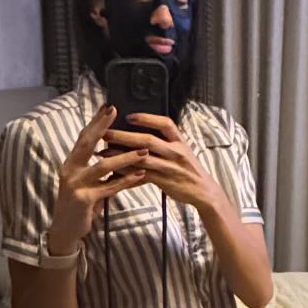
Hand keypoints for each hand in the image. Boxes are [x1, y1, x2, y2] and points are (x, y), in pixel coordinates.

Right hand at [48, 105, 148, 253]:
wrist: (65, 230)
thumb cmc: (79, 205)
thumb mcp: (86, 183)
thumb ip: (97, 169)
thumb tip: (115, 152)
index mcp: (71, 163)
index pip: (84, 138)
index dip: (96, 122)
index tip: (108, 107)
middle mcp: (70, 170)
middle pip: (87, 143)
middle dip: (103, 127)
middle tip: (116, 112)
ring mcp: (76, 185)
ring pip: (103, 166)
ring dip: (125, 157)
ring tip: (144, 150)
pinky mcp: (85, 200)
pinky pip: (109, 187)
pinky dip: (126, 181)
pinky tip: (140, 175)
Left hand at [104, 114, 224, 215]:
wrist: (203, 191)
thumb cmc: (188, 170)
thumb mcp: (181, 151)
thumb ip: (165, 142)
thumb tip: (141, 135)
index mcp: (180, 141)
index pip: (165, 124)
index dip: (147, 118)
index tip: (129, 116)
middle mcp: (176, 152)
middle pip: (148, 140)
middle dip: (125, 135)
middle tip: (107, 132)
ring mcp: (170, 167)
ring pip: (143, 158)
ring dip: (121, 154)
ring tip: (104, 151)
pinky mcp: (164, 181)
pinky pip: (143, 175)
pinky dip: (128, 172)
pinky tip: (115, 170)